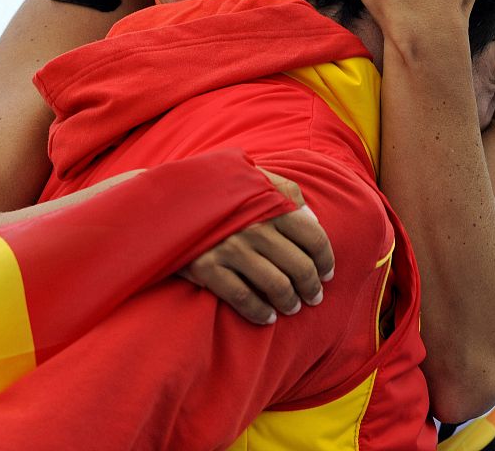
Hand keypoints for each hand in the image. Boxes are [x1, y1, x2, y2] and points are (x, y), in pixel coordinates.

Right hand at [180, 168, 334, 324]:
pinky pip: (244, 299)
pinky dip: (260, 312)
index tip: (327, 273)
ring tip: (292, 307)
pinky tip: (267, 316)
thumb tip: (312, 220)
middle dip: (311, 287)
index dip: (325, 260)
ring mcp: (231, 249)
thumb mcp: (255, 178)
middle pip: (299, 267)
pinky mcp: (208, 268)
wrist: (168, 198)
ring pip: (276, 286)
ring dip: (290, 302)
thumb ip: (287, 193)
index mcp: (271, 204)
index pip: (313, 238)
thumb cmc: (220, 188)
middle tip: (314, 297)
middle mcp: (255, 227)